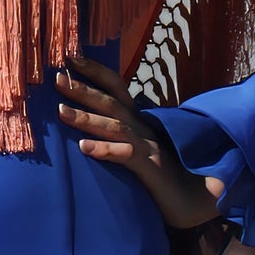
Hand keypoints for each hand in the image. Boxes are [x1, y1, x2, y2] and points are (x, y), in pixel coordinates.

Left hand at [55, 59, 226, 231]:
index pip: (116, 88)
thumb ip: (118, 136)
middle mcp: (143, 128)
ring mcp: (148, 146)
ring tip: (60, 111)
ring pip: (116, 126)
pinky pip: (126, 155)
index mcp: (139, 121)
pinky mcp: (151, 167)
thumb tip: (86, 126)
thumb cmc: (162, 175)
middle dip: (83, 89)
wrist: (199, 198)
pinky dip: (105, 150)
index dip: (95, 71)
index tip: (70, 57)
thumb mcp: (137, 149)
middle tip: (56, 78)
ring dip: (87, 118)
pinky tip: (84, 148)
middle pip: (111, 103)